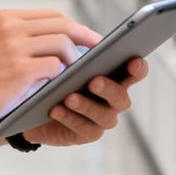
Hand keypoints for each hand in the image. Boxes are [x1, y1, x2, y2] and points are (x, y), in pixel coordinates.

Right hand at [0, 9, 102, 128]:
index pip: (52, 15)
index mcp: (7, 19)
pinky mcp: (20, 69)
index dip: (75, 26)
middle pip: (63, 24)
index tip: (89, 37)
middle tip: (99, 51)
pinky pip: (55, 66)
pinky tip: (62, 84)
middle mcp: (12, 27)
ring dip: (74, 59)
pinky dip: (62, 75)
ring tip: (77, 72)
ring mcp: (16, 47)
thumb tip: (61, 46)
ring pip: (63, 43)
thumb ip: (22, 41)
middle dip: (85, 38)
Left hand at [21, 57, 147, 146]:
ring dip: (86, 105)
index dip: (138, 67)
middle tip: (93, 81)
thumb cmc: (59, 76)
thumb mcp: (69, 59)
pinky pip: (83, 128)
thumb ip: (83, 49)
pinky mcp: (87, 133)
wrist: (38, 104)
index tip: (133, 61)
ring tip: (69, 97)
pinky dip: (69, 118)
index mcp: (115, 76)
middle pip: (120, 96)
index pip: (134, 71)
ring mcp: (102, 118)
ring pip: (102, 114)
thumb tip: (92, 41)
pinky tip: (56, 109)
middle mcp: (114, 99)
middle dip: (108, 88)